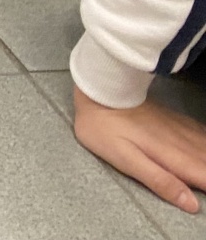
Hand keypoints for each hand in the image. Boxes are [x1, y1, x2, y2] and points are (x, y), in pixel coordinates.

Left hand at [73, 85, 205, 212]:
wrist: (100, 89)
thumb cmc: (107, 129)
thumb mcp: (127, 160)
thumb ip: (160, 181)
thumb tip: (192, 205)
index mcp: (175, 157)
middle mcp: (186, 144)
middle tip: (204, 187)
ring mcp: (184, 129)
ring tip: (203, 174)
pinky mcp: (179, 121)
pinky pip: (205, 137)